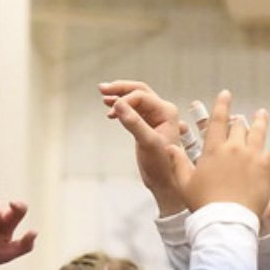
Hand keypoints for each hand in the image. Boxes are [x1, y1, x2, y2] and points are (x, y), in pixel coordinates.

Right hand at [101, 81, 186, 214]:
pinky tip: (110, 112)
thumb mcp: (147, 142)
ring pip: (134, 99)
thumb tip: (118, 104)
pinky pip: (132, 111)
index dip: (125, 100)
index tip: (112, 110)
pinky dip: (121, 108)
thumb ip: (134, 122)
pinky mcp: (146, 126)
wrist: (165, 182)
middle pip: (139, 91)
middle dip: (121, 88)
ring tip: (103, 95)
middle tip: (102, 88)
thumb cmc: (162, 164)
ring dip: (119, 96)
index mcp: (167, 112)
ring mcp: (154, 118)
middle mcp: (162, 111)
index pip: (142, 96)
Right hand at [168, 90, 269, 213]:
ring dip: (260, 121)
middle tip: (241, 120)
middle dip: (239, 122)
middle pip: (238, 126)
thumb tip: (170, 146)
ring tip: (262, 114)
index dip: (222, 105)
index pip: (217, 120)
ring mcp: (252, 156)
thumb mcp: (185, 183)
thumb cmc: (203, 204)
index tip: (226, 94)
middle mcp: (233, 148)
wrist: (225, 221)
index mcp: (213, 150)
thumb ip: (177, 162)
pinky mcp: (268, 167)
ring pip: (258, 131)